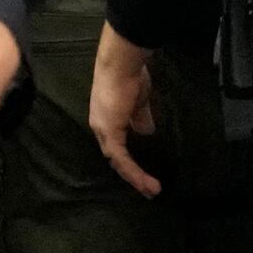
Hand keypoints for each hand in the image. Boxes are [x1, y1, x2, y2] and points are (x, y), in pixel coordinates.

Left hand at [88, 22, 160, 197]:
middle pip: (116, 157)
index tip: (145, 169)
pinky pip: (121, 159)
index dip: (129, 159)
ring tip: (152, 190)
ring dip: (135, 178)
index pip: (116, 145)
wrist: (121, 62)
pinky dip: (134, 171)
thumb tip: (147, 132)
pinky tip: (146, 182)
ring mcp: (103, 130)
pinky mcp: (109, 133)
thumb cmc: (130, 75)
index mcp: (106, 119)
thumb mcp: (139, 101)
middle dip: (132, 174)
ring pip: (118, 161)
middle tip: (148, 189)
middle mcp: (100, 127)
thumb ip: (140, 118)